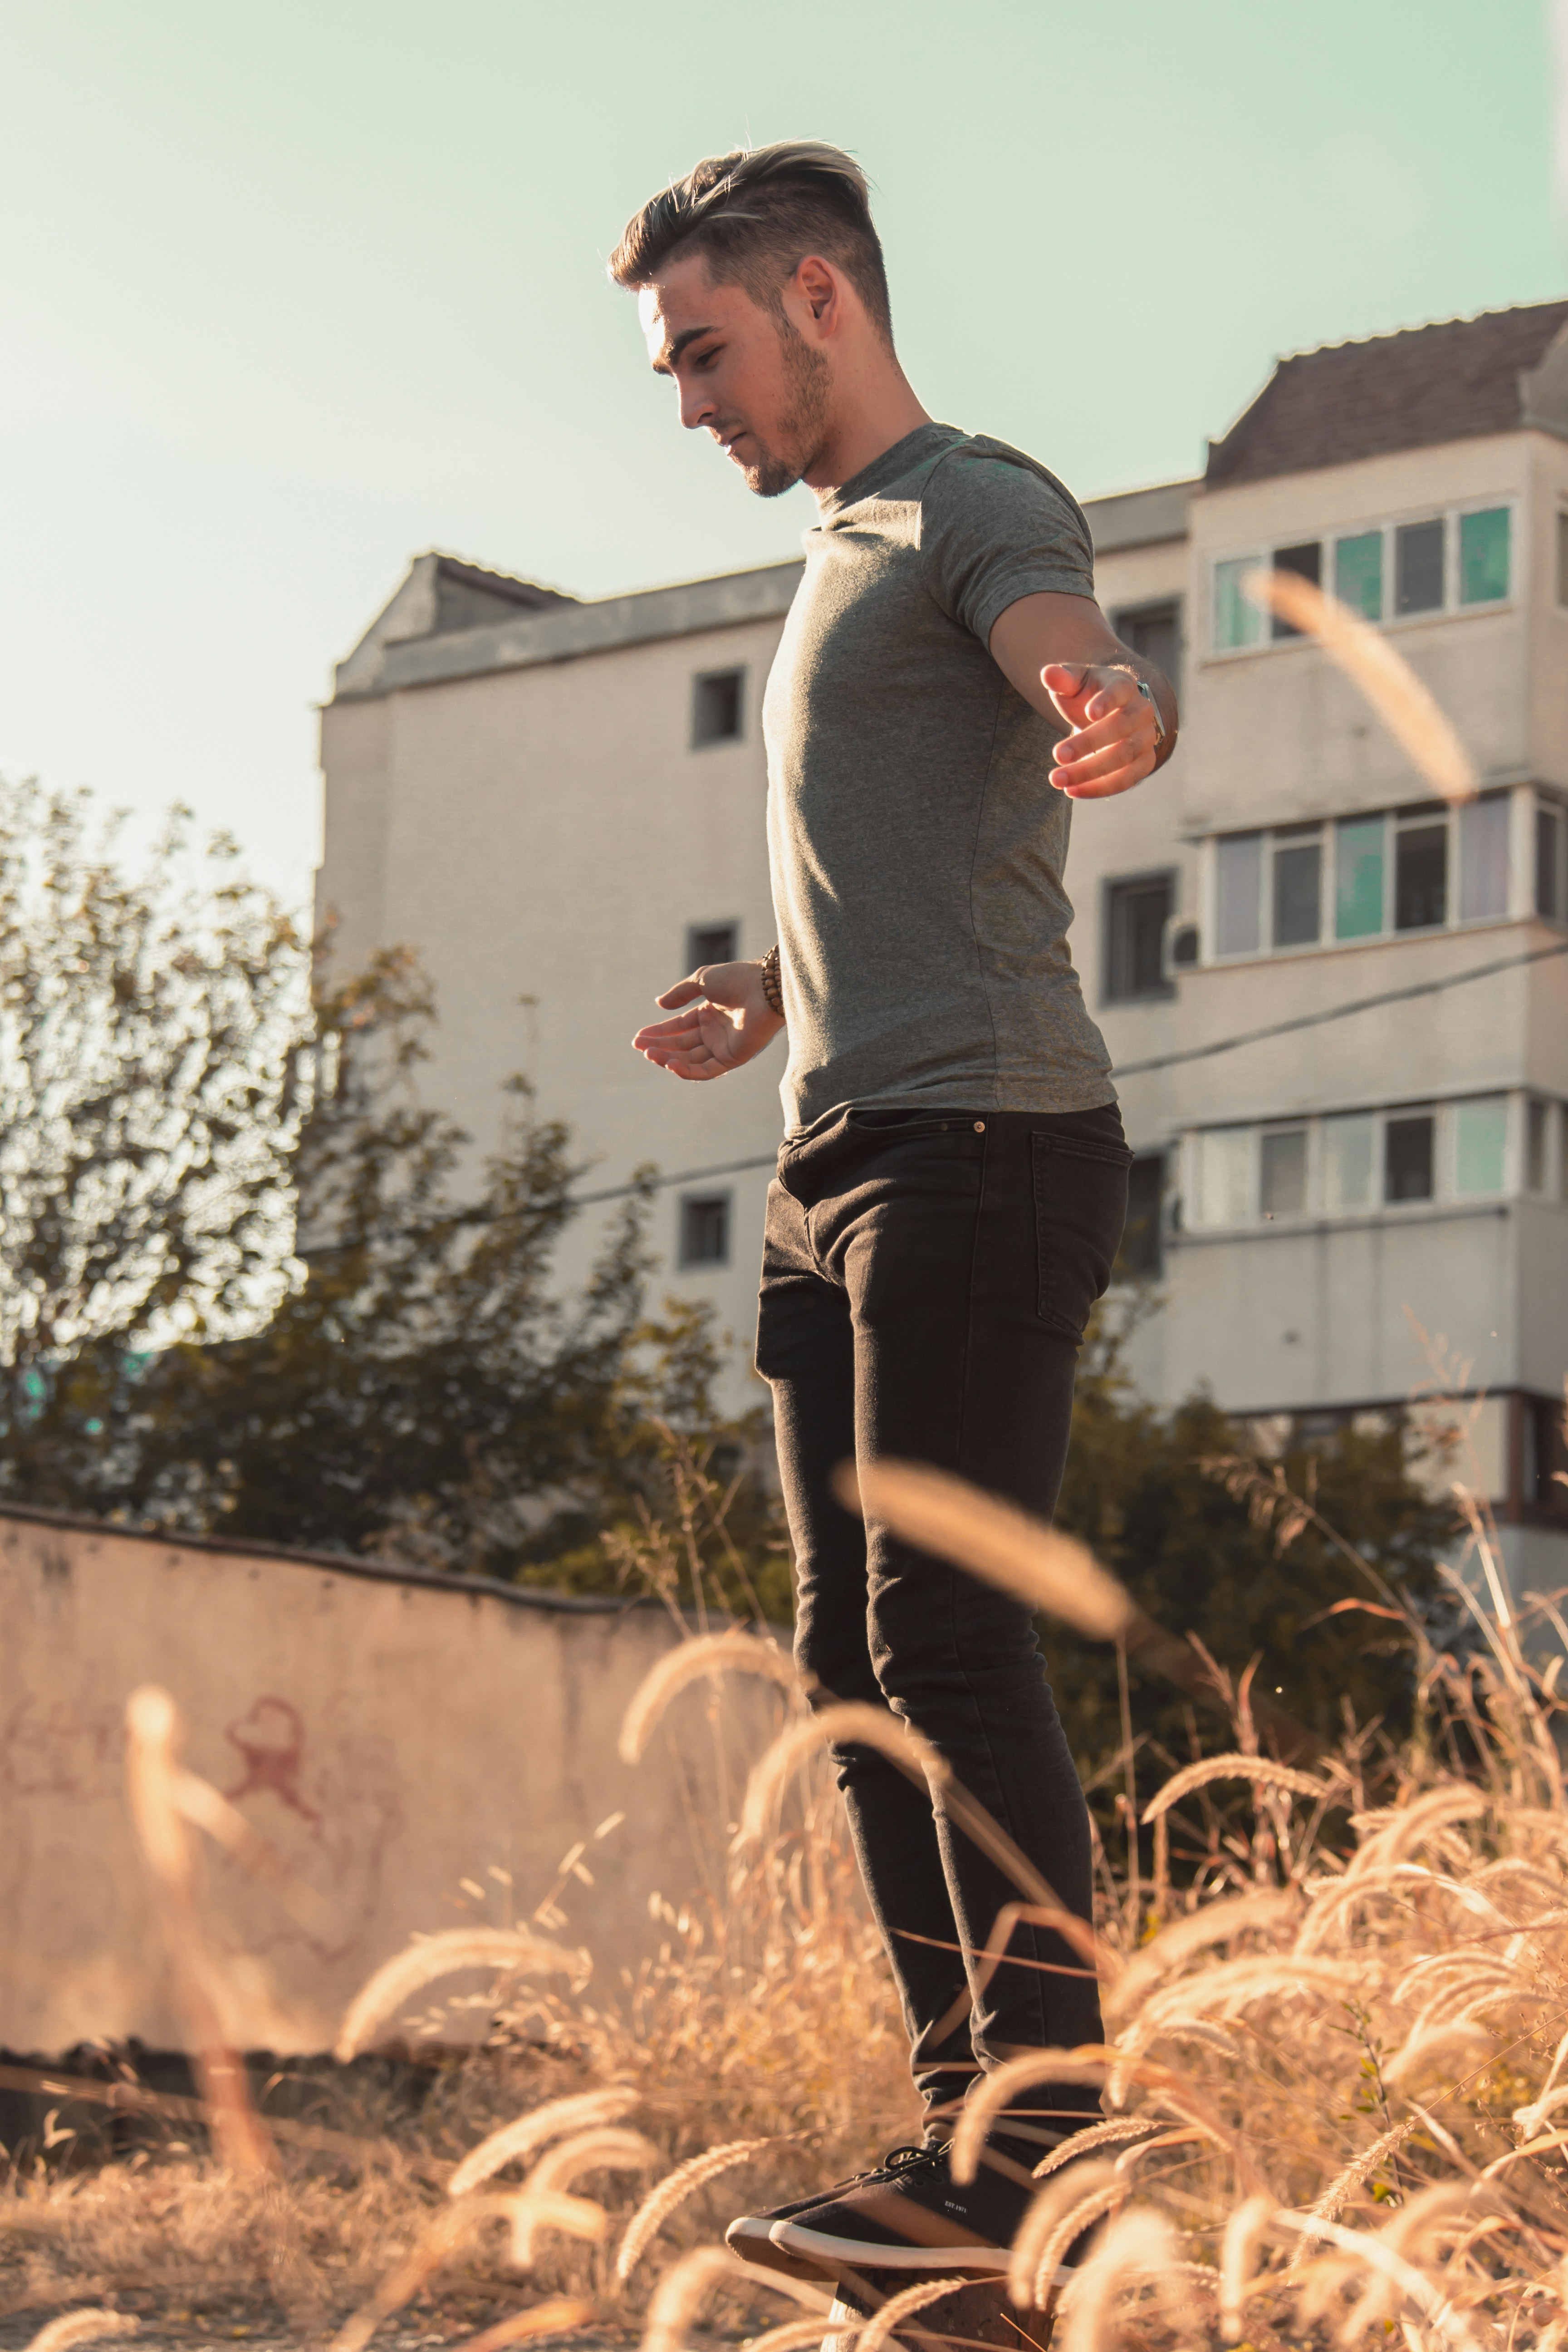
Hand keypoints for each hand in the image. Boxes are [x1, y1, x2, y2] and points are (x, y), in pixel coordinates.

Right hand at [631, 959, 784, 1081]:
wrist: (765, 987)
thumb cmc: (737, 979)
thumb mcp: (702, 980)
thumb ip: (680, 993)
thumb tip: (659, 1004)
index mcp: (710, 1013)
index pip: (679, 1027)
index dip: (659, 1032)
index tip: (638, 1037)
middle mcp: (716, 1032)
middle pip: (682, 1045)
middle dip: (659, 1046)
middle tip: (639, 1047)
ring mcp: (724, 1046)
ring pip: (691, 1059)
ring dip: (668, 1058)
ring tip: (649, 1054)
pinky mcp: (734, 1058)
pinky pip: (708, 1070)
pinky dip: (688, 1070)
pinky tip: (670, 1064)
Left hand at [1042, 663, 1160, 798]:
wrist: (1109, 715)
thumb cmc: (1088, 696)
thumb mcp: (1074, 683)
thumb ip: (1062, 678)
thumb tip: (1047, 673)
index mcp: (1124, 686)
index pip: (1119, 691)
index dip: (1107, 701)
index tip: (1090, 713)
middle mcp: (1141, 712)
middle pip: (1120, 728)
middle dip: (1088, 743)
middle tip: (1057, 755)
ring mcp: (1146, 739)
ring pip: (1124, 758)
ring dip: (1090, 772)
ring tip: (1058, 780)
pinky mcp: (1144, 764)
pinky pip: (1126, 780)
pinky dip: (1099, 788)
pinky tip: (1072, 791)